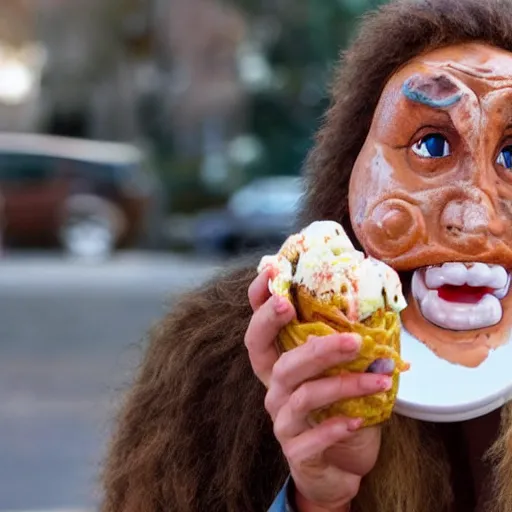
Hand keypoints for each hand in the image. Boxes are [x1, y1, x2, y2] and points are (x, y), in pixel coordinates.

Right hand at [245, 270, 389, 510]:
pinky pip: (312, 439)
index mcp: (279, 365)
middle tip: (351, 338)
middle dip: (314, 348)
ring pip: (303, 397)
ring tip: (379, 379)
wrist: (338, 466)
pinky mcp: (297, 451)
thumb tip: (374, 306)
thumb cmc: (338, 410)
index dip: (259, 304)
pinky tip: (358, 421)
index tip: (273, 274)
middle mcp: (274, 390)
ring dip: (343, 386)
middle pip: (280, 364)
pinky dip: (336, 427)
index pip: (258, 332)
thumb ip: (343, 345)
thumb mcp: (339, 373)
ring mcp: (282, 422)